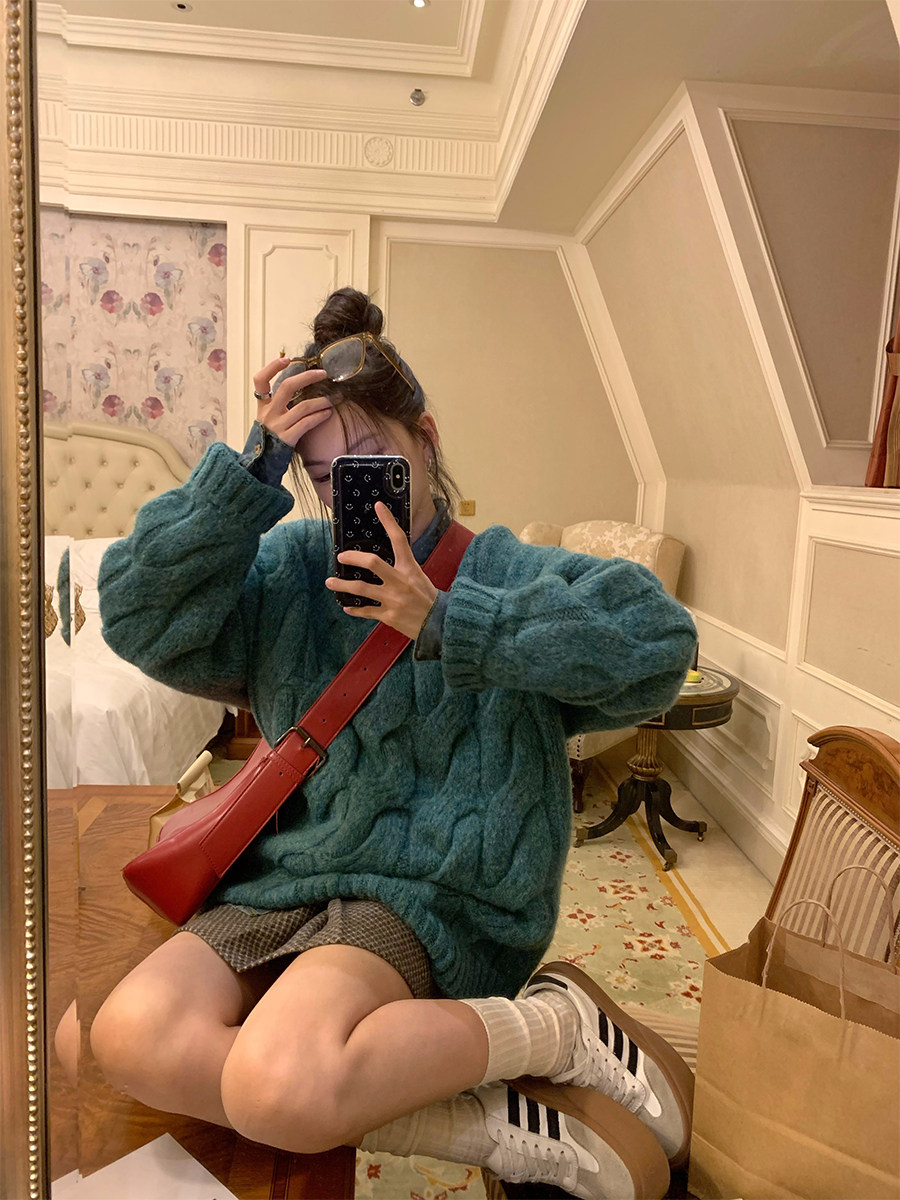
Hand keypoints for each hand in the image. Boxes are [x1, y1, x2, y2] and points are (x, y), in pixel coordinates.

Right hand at [251, 357, 330, 447]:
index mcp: (262, 406)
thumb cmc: (269, 439)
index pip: (260, 380)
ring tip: (333, 399)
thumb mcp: (267, 419)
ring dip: (321, 401)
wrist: (261, 464)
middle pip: (287, 387)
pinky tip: (328, 413)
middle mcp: (268, 413)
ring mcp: (277, 426)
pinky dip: (319, 416)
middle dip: (307, 377)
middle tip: (322, 373)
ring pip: (302, 406)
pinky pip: (307, 423)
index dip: (272, 367)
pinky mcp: (287, 438)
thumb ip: (278, 404)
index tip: (287, 359)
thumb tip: (299, 387)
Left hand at [325, 502, 437, 639]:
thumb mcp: (418, 577)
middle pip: (373, 563)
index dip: (388, 521)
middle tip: (340, 557)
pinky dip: (354, 609)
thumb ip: (402, 568)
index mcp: (409, 568)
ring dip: (343, 585)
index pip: (399, 539)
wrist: (440, 623)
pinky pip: (366, 611)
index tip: (378, 506)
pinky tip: (347, 607)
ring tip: (330, 582)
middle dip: (353, 558)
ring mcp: (393, 599)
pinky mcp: (389, 616)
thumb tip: (381, 562)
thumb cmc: (428, 598)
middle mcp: (400, 581)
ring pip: (362, 589)